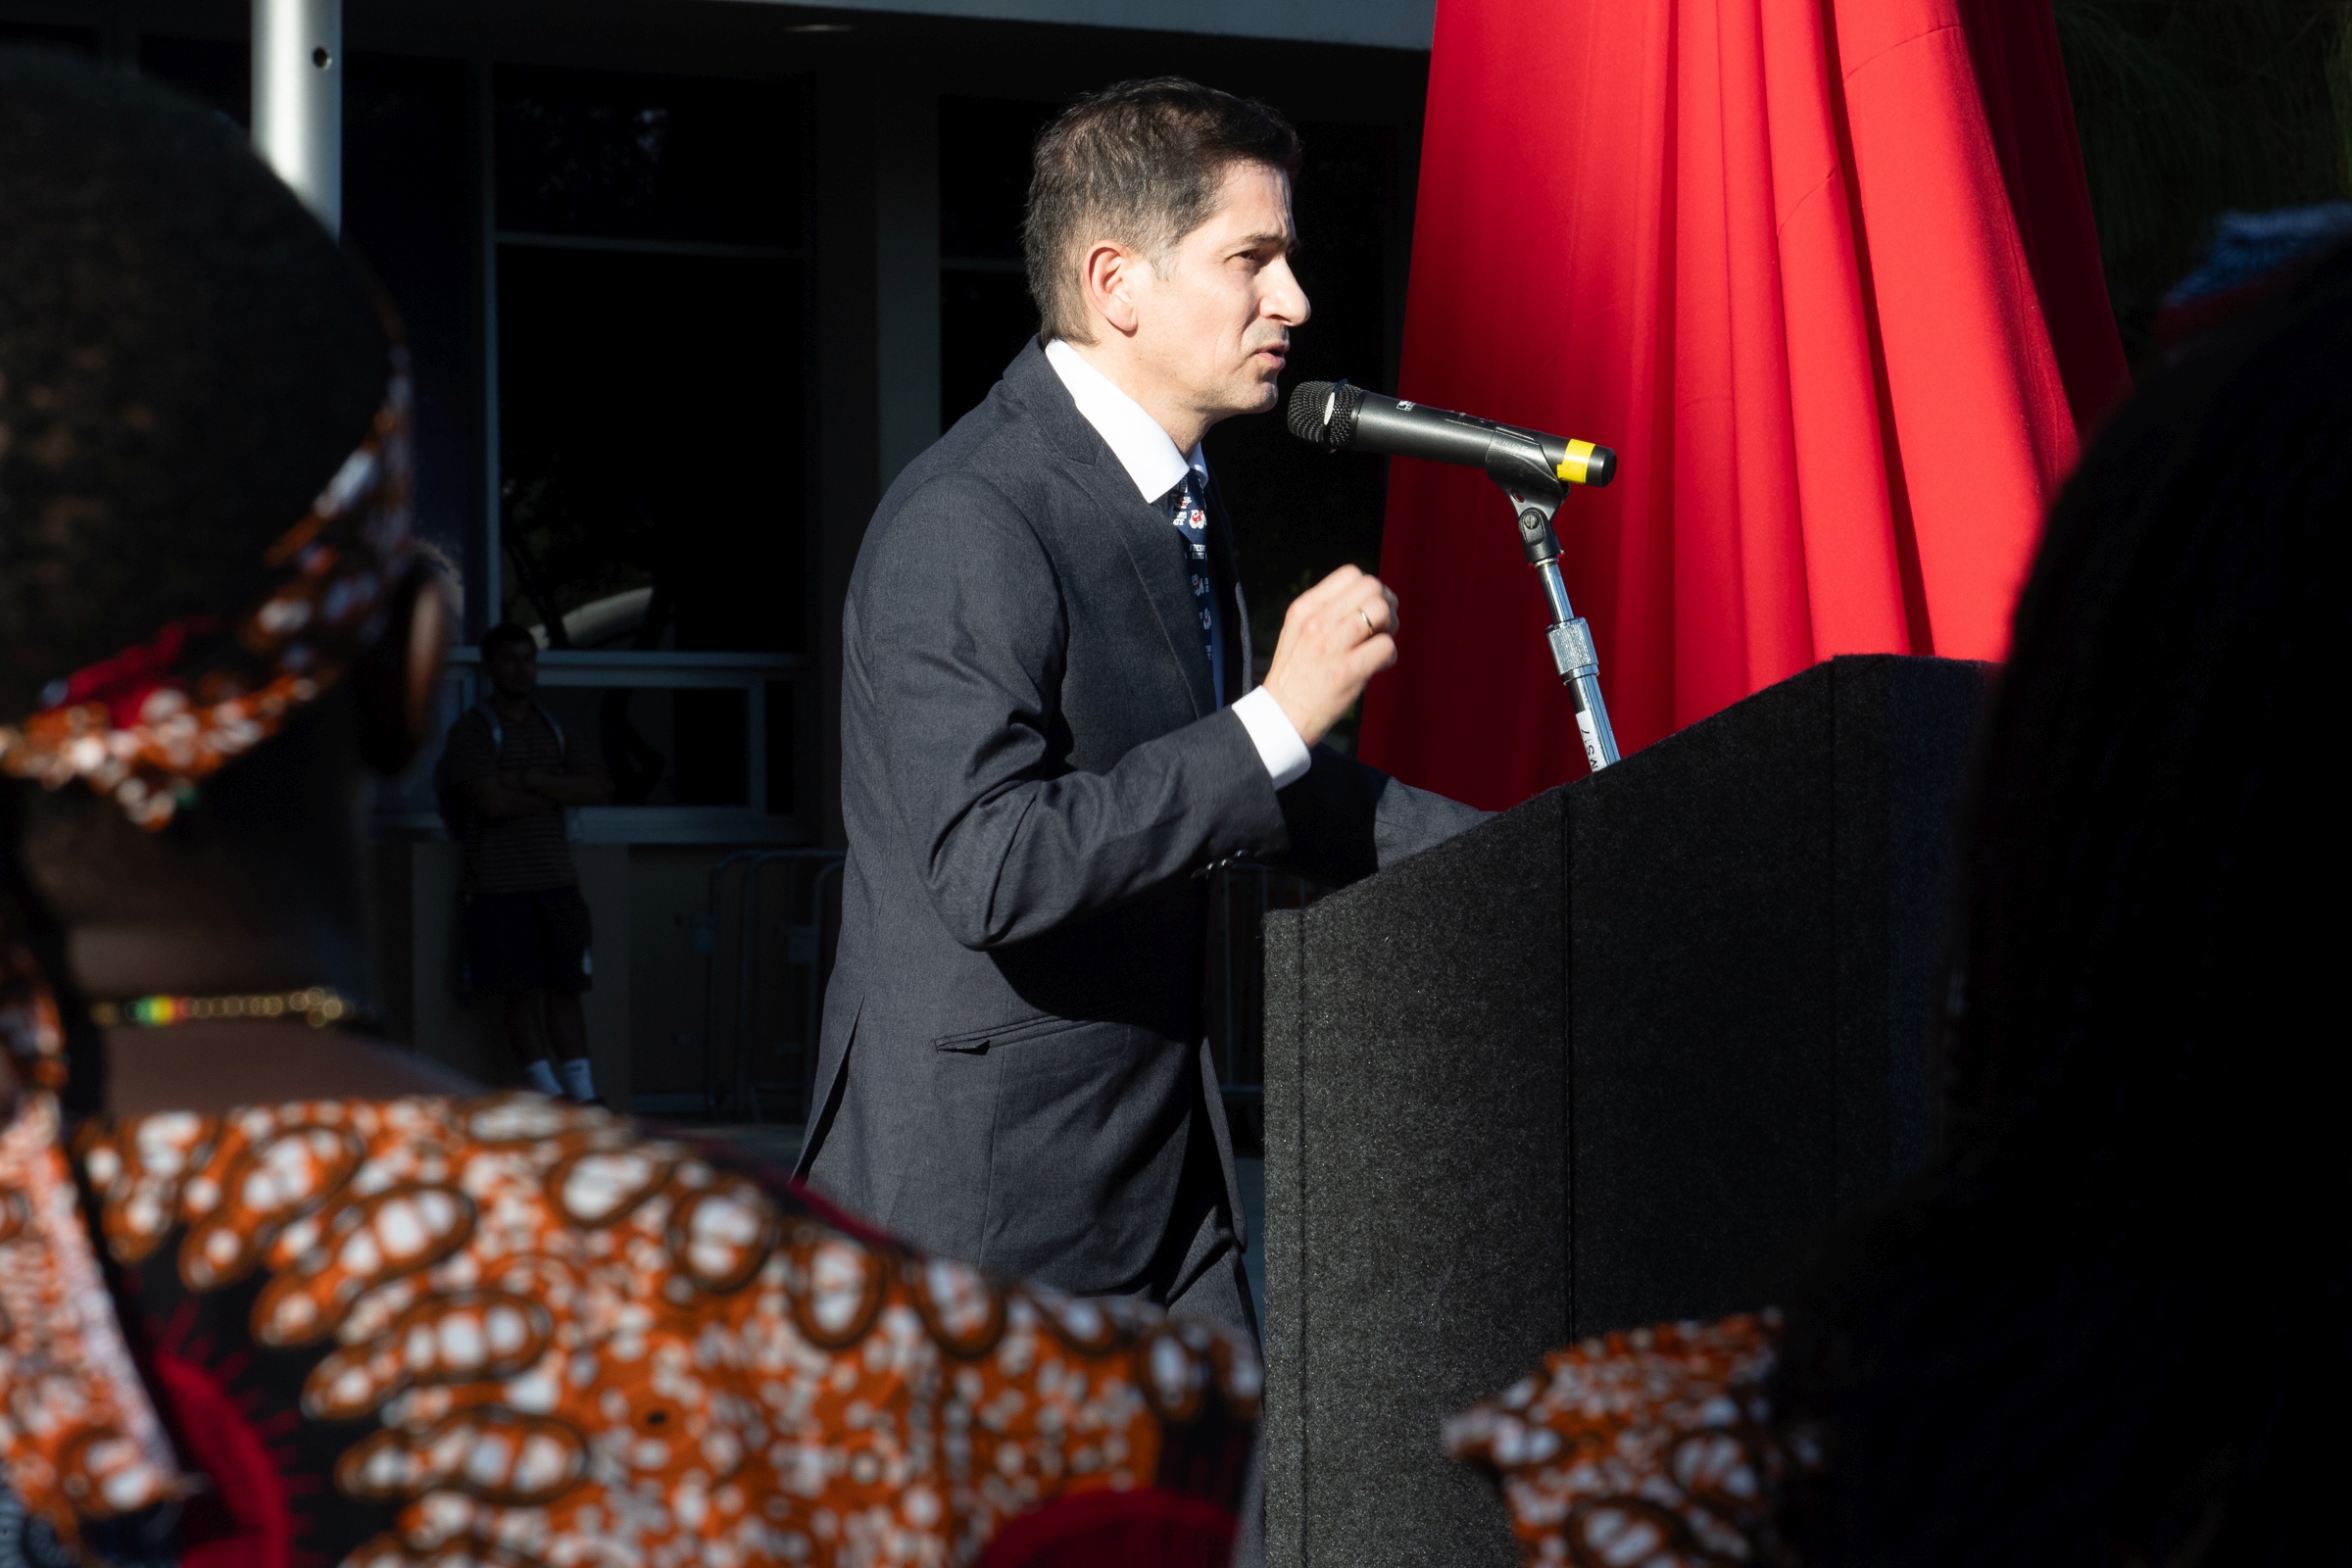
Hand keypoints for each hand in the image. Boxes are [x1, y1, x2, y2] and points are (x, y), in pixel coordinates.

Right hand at [1261, 565, 1399, 746]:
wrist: (1282, 717)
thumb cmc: (1296, 674)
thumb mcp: (1298, 631)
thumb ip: (1326, 611)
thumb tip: (1369, 598)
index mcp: (1304, 609)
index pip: (1351, 574)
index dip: (1370, 588)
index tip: (1369, 609)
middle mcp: (1316, 622)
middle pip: (1371, 588)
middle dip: (1386, 604)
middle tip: (1381, 627)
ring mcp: (1331, 646)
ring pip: (1381, 611)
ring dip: (1391, 627)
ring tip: (1380, 644)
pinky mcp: (1347, 672)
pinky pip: (1386, 647)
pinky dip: (1389, 656)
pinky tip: (1377, 666)